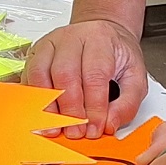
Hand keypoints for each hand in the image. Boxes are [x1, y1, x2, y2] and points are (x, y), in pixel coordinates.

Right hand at [25, 18, 146, 136]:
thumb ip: (128, 102)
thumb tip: (109, 124)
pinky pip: (29, 77)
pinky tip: (42, 114)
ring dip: (47, 106)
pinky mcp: (36, 53)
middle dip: (70, 110)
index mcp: (100, 39)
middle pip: (65, 75)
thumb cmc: (116, 54)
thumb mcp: (136, 75)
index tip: (94, 128)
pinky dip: (33, 99)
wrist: (102, 33)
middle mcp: (72, 38)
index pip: (95, 75)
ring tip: (56, 127)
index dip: (94, 107)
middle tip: (76, 131)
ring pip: (41, 74)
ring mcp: (50, 44)